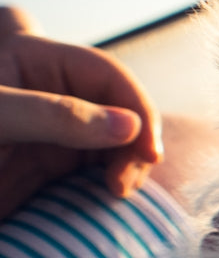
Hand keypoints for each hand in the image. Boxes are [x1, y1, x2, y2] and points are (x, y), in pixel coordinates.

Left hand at [0, 6, 162, 217]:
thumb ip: (55, 115)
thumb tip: (127, 126)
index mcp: (32, 58)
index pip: (105, 73)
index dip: (136, 106)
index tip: (146, 149)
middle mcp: (50, 92)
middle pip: (118, 107)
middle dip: (134, 141)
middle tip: (126, 182)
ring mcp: (51, 130)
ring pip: (114, 141)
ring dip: (126, 166)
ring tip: (117, 193)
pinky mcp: (47, 167)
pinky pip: (95, 170)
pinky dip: (110, 184)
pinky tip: (107, 198)